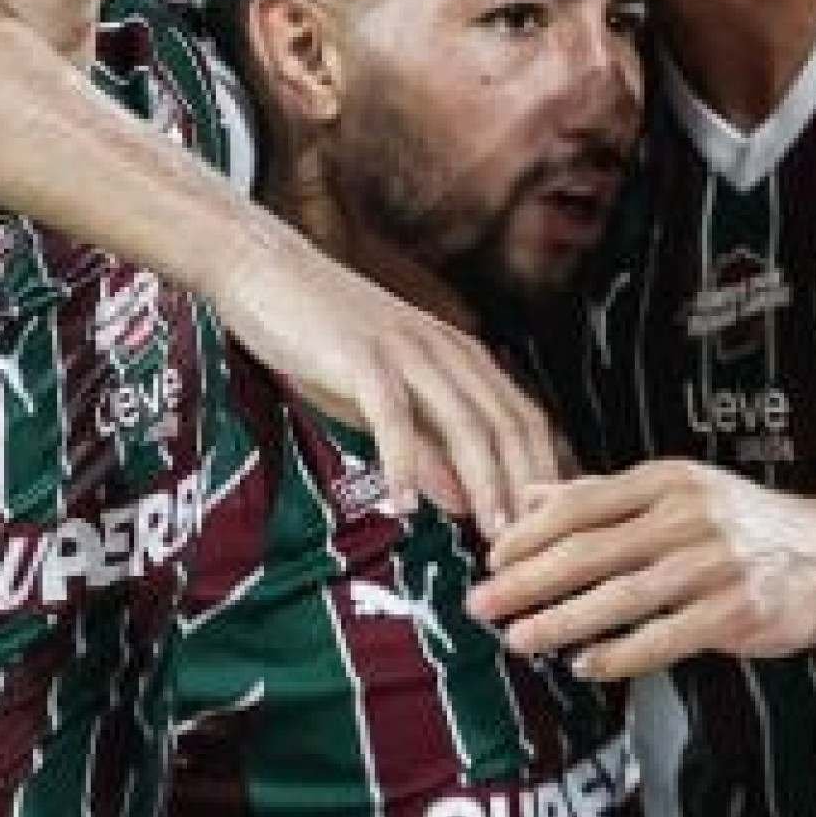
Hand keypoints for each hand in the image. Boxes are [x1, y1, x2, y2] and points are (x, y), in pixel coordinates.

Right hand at [213, 226, 559, 529]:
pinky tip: (404, 504)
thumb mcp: (386, 401)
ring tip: (491, 534)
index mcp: (461, 356)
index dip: (543, 474)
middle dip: (525, 489)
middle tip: (532, 546)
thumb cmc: (325, 338)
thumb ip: (428, 446)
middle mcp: (447, 349)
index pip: (524, 419)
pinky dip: (403, 462)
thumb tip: (467, 503)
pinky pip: (392, 416)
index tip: (548, 529)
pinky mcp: (362, 355)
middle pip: (507, 425)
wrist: (267, 270)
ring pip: (464, 422)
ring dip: (483, 482)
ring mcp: (407, 350)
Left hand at [469, 460, 815, 679]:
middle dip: (528, 581)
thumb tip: (526, 496)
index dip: (530, 533)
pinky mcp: (735, 613)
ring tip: (520, 640)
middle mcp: (688, 518)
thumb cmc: (741, 524)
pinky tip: (586, 666)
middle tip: (482, 605)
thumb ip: (600, 496)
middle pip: (590, 551)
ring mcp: (713, 566)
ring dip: (563, 621)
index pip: (582, 503)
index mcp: (667, 482)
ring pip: (621, 597)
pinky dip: (621, 654)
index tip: (491, 558)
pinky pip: (665, 637)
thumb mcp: (674, 492)